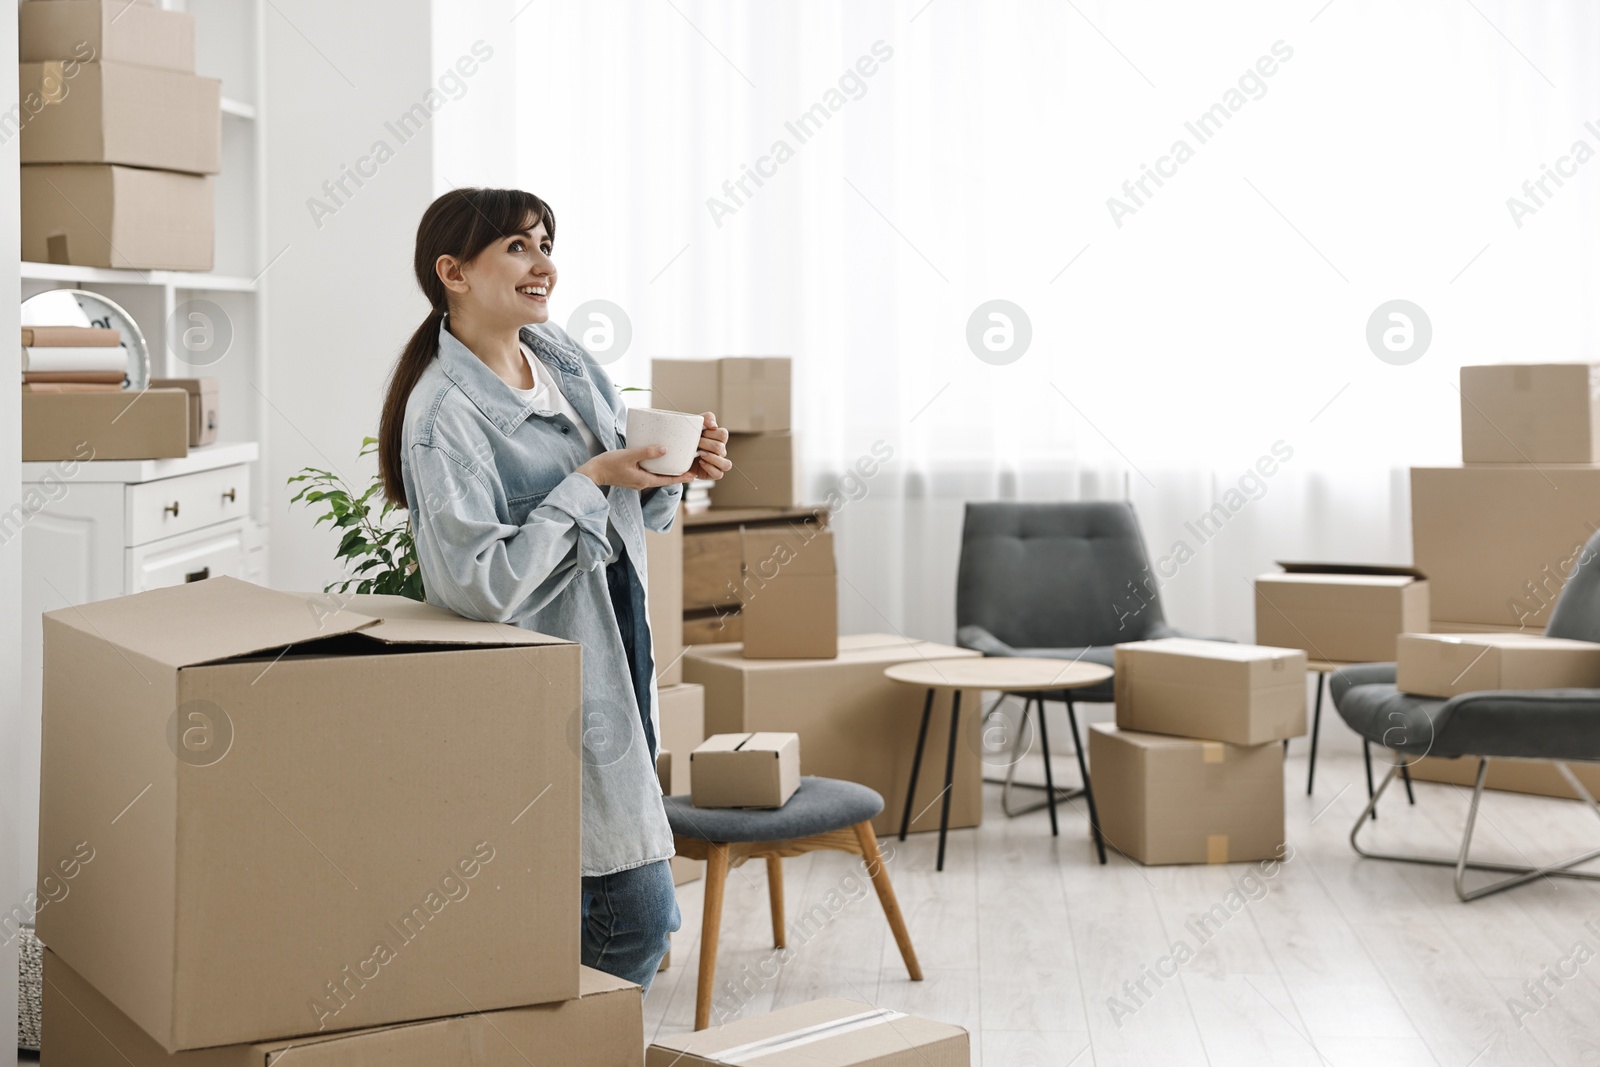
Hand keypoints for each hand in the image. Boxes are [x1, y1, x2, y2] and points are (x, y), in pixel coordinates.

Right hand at [576, 446, 696, 489]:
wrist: (592, 473)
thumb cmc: (608, 464)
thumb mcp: (628, 455)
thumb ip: (646, 452)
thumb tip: (665, 449)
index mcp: (644, 480)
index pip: (668, 481)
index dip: (681, 478)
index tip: (693, 475)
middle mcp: (642, 483)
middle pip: (664, 479)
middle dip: (677, 474)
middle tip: (689, 467)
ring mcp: (637, 481)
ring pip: (656, 476)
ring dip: (667, 471)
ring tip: (677, 463)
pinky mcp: (631, 477)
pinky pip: (648, 473)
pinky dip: (656, 468)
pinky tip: (658, 460)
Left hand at [685, 412, 731, 481]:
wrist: (677, 455)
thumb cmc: (688, 438)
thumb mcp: (695, 424)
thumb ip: (706, 418)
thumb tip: (713, 425)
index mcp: (718, 439)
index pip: (723, 434)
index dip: (712, 433)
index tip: (701, 433)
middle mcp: (720, 452)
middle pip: (721, 447)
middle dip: (706, 444)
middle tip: (696, 444)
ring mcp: (718, 464)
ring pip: (726, 464)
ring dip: (712, 458)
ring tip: (700, 454)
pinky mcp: (713, 474)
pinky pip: (719, 474)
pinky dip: (710, 468)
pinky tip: (701, 463)